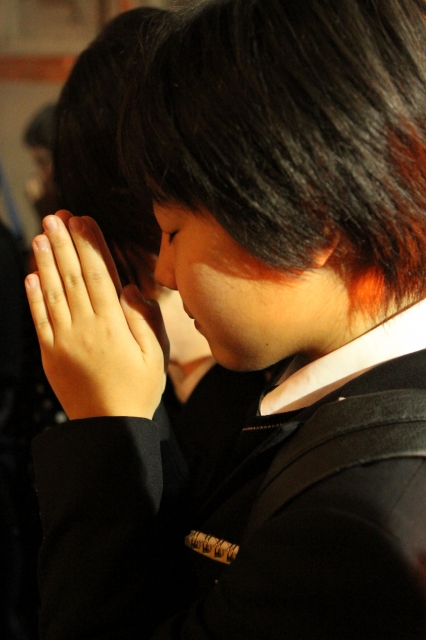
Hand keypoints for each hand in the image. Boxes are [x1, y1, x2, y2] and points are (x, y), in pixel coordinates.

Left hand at [25, 213, 167, 419]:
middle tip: (56, 216)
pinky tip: (30, 276)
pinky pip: (39, 320)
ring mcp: (64, 340)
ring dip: (45, 262)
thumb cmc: (138, 391)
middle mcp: (85, 327)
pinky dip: (33, 297)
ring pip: (53, 293)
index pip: (100, 275)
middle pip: (73, 277)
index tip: (83, 221)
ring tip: (41, 236)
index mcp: (113, 325)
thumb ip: (144, 320)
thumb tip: (128, 288)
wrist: (108, 429)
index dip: (90, 245)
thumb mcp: (155, 356)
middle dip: (64, 243)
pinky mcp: (50, 354)